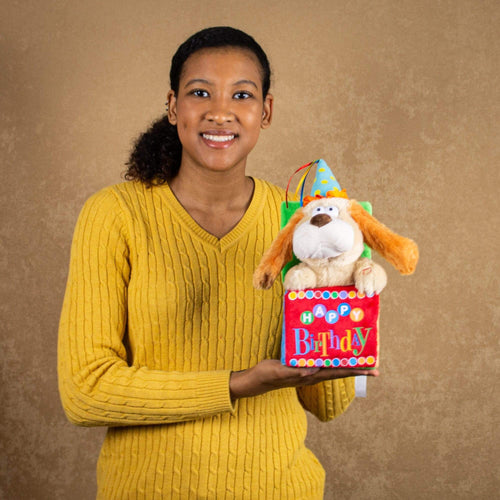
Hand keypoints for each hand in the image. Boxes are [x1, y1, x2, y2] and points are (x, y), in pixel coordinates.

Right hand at [229, 359, 378, 399]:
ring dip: (346, 364)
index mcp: (311, 376)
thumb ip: (295, 372)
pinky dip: (331, 359)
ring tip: (359, 359)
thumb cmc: (268, 375)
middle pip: (339, 372)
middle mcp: (313, 375)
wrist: (257, 380)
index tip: (371, 370)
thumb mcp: (279, 371)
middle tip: (375, 368)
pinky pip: (321, 362)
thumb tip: (313, 371)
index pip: (337, 373)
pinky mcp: (302, 367)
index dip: (355, 371)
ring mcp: (308, 372)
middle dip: (357, 370)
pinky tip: (333, 354)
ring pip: (332, 368)